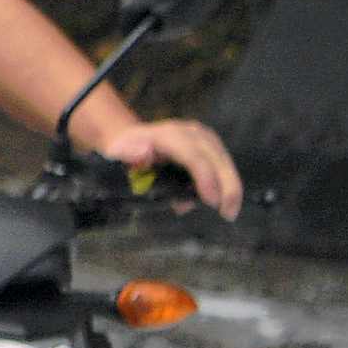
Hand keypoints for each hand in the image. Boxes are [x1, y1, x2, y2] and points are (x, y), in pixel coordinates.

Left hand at [91, 112, 244, 219]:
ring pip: (224, 163)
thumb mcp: (118, 151)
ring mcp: (204, 138)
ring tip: (227, 212)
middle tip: (228, 214)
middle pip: (217, 159)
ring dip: (229, 188)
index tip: (211, 202)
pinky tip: (216, 201)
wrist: (131, 138)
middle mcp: (192, 133)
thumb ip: (128, 153)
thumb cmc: (124, 149)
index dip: (205, 179)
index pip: (194, 157)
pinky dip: (222, 185)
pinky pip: (222, 166)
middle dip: (228, 187)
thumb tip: (143, 154)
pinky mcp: (211, 145)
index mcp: (170, 136)